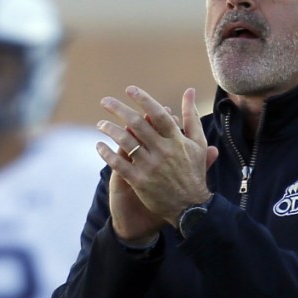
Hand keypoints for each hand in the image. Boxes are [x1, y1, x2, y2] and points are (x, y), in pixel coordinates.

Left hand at [96, 87, 218, 240]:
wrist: (191, 208)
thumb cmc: (194, 173)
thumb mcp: (198, 143)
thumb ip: (192, 116)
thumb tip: (189, 91)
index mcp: (177, 141)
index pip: (158, 114)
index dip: (143, 99)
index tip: (129, 90)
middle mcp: (163, 152)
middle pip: (137, 124)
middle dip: (119, 110)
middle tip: (105, 101)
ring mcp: (150, 167)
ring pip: (125, 142)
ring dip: (110, 129)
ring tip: (101, 123)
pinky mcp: (140, 181)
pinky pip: (118, 164)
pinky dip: (106, 153)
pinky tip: (99, 145)